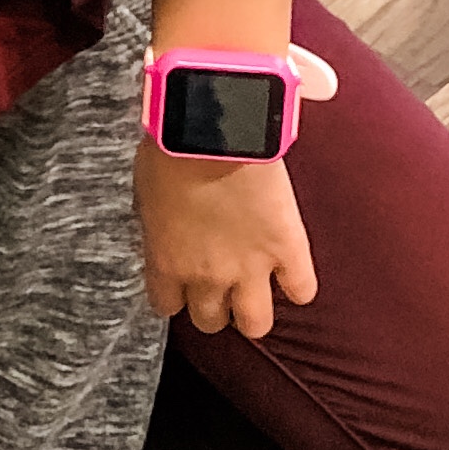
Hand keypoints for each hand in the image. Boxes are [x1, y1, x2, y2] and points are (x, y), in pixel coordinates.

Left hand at [131, 46, 336, 336]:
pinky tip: (290, 268)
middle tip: (220, 280)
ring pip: (256, 325)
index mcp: (164, 261)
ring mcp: (250, 267)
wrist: (211, 124)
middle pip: (210, 322)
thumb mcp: (147, 195)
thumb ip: (161, 229)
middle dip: (214, 304)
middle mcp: (205, 275)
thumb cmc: (168, 147)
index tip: (183, 280)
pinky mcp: (287, 249)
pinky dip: (297, 285)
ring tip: (256, 286)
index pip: (166, 307)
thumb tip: (168, 235)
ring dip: (253, 309)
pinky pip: (302, 291)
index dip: (177, 293)